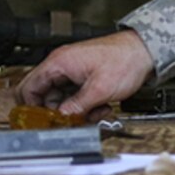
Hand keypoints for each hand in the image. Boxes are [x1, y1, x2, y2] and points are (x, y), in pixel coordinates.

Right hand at [16, 30, 154, 116]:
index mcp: (59, 62)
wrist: (144, 52)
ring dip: (75, 111)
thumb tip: (60, 118)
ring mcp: (72, 71)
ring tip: (93, 113)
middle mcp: (62, 65)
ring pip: (61, 99)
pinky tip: (100, 107)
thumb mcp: (99, 90)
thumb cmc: (124, 60)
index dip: (32, 108)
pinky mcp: (82, 77)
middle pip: (44, 96)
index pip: (29, 87)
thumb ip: (76, 106)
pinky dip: (85, 106)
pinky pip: (75, 97)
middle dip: (57, 112)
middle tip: (70, 122)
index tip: (42, 122)